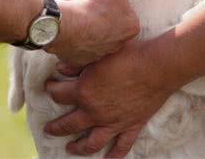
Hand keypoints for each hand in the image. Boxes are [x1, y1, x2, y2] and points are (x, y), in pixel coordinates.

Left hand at [44, 40, 174, 157]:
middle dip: (56, 127)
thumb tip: (60, 68)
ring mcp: (113, 122)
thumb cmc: (128, 55)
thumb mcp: (98, 54)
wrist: (157, 66)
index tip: (48, 87)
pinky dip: (113, 156)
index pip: (58, 94)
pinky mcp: (131, 126)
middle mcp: (95, 112)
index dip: (50, 89)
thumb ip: (77, 63)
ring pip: (91, 142)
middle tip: (48, 129)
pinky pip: (121, 146)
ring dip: (78, 147)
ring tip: (70, 148)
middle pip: (69, 124)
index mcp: (83, 92)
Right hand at [46, 0, 144, 67]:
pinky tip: (60, 17)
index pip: (125, 9)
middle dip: (91, 1)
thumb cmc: (94, 4)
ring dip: (77, 11)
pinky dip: (67, 29)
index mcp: (130, 28)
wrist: (63, 26)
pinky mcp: (74, 59)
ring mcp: (94, 54)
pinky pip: (72, 43)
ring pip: (87, 29)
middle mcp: (115, 46)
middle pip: (104, 19)